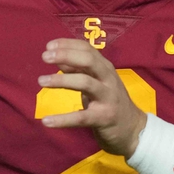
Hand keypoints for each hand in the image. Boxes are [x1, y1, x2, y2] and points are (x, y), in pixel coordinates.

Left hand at [38, 39, 147, 157]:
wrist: (132, 129)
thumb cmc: (109, 101)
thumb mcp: (95, 82)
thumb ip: (77, 70)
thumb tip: (57, 57)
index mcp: (105, 68)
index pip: (87, 49)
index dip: (67, 45)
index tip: (49, 46)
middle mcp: (108, 78)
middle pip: (89, 60)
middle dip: (66, 55)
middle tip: (44, 57)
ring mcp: (107, 98)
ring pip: (85, 83)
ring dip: (61, 80)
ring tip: (41, 81)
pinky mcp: (103, 118)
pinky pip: (81, 117)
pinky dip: (62, 119)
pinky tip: (46, 121)